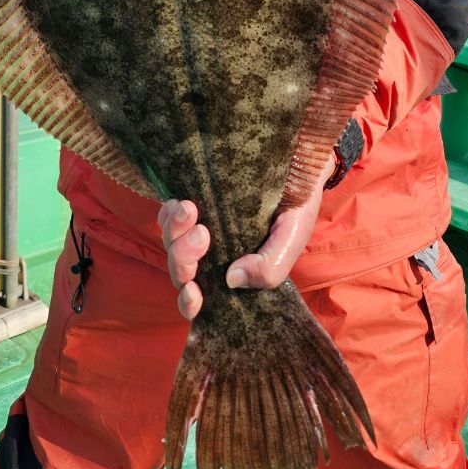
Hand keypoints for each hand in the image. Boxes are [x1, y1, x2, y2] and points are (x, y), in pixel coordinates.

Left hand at [158, 154, 335, 320]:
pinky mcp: (195, 207)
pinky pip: (168, 218)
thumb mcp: (291, 238)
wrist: (299, 166)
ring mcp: (200, 232)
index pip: (201, 300)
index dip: (189, 302)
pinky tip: (181, 203)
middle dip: (183, 257)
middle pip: (181, 271)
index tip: (194, 290)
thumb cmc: (297, 208)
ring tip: (190, 210)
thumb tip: (231, 279)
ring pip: (171, 244)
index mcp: (235, 274)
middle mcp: (213, 257)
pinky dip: (169, 215)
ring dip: (174, 232)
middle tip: (201, 234)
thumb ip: (270, 266)